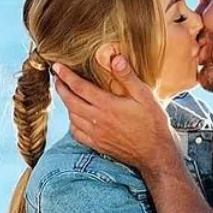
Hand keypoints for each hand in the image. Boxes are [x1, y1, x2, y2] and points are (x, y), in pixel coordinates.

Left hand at [54, 57, 177, 174]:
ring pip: (72, 117)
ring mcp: (96, 135)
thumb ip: (128, 77)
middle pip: (70, 101)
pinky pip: (76, 134)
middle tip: (57, 78)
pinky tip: (77, 118)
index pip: (79, 87)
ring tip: (66, 94)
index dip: (66, 75)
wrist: (156, 153)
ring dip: (66, 104)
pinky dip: (72, 123)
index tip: (57, 66)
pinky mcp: (98, 145)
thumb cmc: (153, 123)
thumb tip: (115, 58)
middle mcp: (98, 120)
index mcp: (107, 105)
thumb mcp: (146, 96)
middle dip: (61, 88)